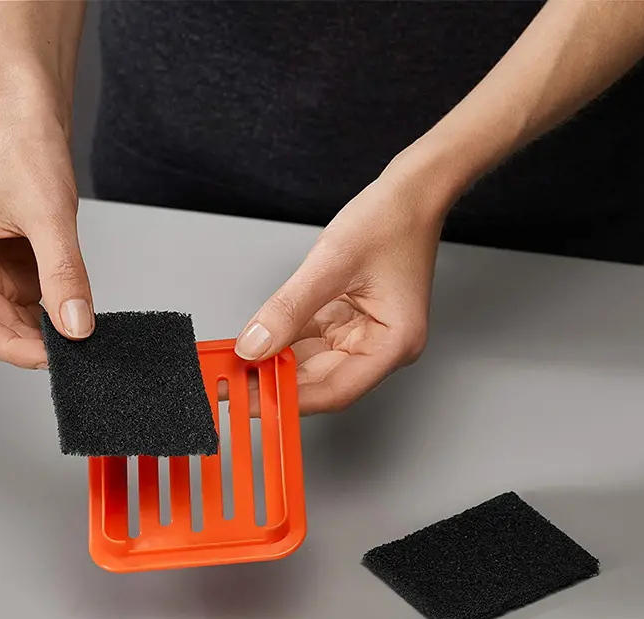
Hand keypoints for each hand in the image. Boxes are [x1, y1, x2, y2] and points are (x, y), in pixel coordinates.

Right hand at [0, 114, 94, 367]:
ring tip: (76, 337)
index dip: (8, 347)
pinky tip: (74, 317)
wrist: (38, 127)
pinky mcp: (19, 263)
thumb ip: (63, 274)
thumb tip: (76, 325)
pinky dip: (53, 311)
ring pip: (15, 316)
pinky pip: (33, 299)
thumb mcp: (49, 219)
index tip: (48, 358)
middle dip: (30, 342)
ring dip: (43, 330)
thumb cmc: (26, 155)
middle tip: (71, 354)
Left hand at [235, 160, 443, 414]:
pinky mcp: (351, 321)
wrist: (411, 194)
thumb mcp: (331, 264)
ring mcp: (365, 335)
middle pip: (322, 380)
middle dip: (276, 381)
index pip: (336, 390)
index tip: (250, 399)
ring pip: (312, 362)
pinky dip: (284, 340)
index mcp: (393, 343)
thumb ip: (289, 309)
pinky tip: (256, 341)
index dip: (290, 399)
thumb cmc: (391, 221)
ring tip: (237, 365)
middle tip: (233, 383)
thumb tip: (253, 346)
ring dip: (276, 362)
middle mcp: (381, 346)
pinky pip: (312, 339)